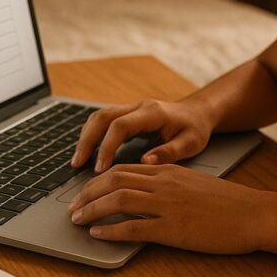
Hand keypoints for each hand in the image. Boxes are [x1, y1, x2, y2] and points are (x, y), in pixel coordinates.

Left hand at [67, 164, 271, 253]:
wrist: (253, 213)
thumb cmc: (228, 203)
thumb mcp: (193, 184)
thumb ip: (168, 185)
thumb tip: (143, 195)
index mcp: (168, 171)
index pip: (122, 168)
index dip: (97, 180)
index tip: (84, 192)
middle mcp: (164, 183)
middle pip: (114, 179)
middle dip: (87, 193)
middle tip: (73, 207)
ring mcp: (168, 205)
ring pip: (118, 199)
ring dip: (92, 209)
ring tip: (78, 220)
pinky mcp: (174, 228)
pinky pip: (134, 226)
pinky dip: (111, 230)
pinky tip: (99, 235)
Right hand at [71, 98, 213, 172]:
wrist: (198, 112)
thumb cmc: (195, 129)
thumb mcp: (190, 143)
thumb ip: (169, 151)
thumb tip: (144, 161)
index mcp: (152, 113)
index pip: (121, 125)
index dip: (107, 146)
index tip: (100, 168)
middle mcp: (138, 107)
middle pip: (103, 116)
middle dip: (87, 140)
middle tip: (77, 164)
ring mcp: (131, 109)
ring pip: (99, 116)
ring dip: (86, 137)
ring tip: (77, 161)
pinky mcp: (128, 115)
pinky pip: (104, 121)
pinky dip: (92, 135)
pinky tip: (87, 153)